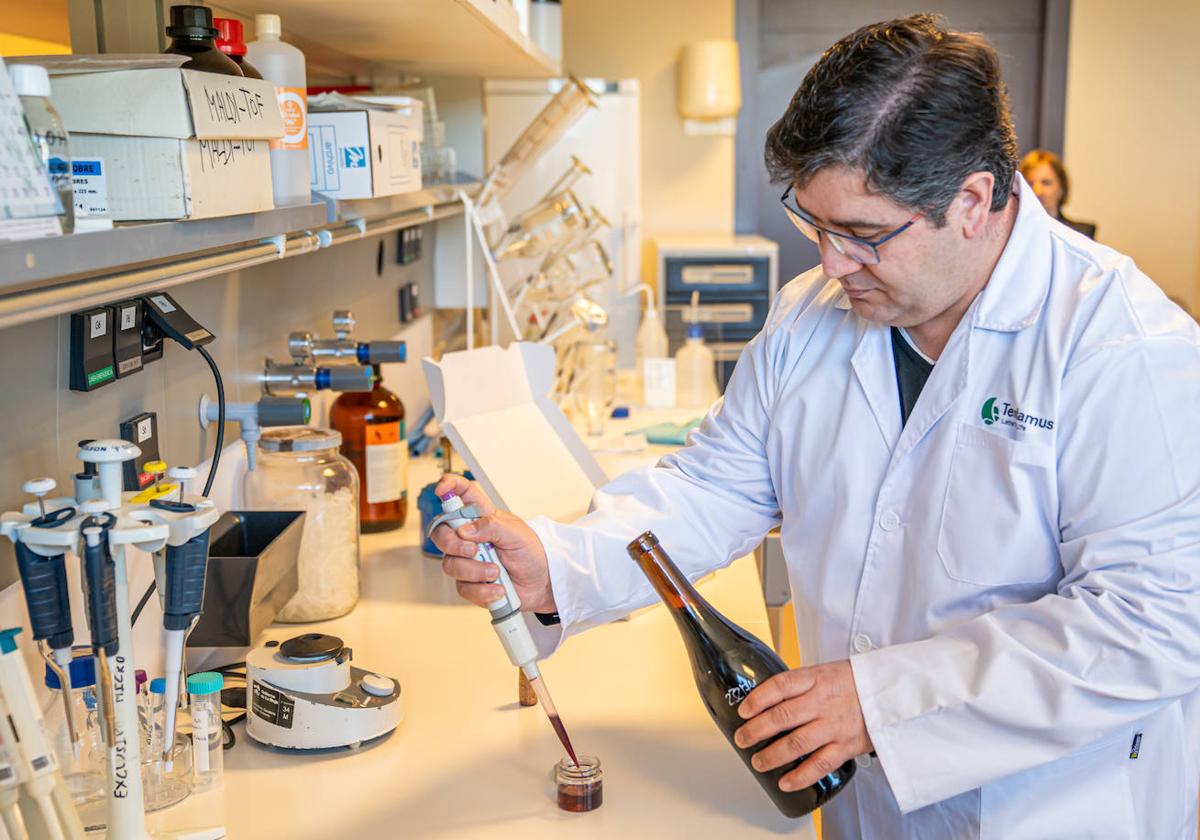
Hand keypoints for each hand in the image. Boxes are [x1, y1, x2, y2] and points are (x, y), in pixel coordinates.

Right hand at [431, 474, 556, 613]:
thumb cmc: (532, 553)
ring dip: (474, 571)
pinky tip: (497, 588)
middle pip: (442, 533)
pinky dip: (482, 590)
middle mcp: (471, 538)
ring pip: (450, 564)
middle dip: (452, 543)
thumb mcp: (516, 533)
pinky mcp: (471, 583)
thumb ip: (491, 526)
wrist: (542, 584)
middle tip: (473, 550)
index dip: (448, 486)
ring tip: (496, 572)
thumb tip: (464, 530)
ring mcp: (468, 561)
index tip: (441, 491)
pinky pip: (463, 587)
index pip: (461, 494)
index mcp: (482, 518)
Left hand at [732, 660, 871, 791]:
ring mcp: (835, 725)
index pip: (781, 686)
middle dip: (757, 730)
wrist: (891, 693)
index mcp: (816, 678)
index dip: (758, 698)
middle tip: (742, 739)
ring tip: (758, 762)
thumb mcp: (825, 672)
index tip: (743, 710)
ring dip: (773, 755)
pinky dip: (800, 776)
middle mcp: (823, 702)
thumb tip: (765, 699)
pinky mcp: (846, 746)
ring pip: (797, 743)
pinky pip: (819, 765)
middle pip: (783, 716)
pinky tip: (784, 782)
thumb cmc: (853, 683)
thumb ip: (799, 685)